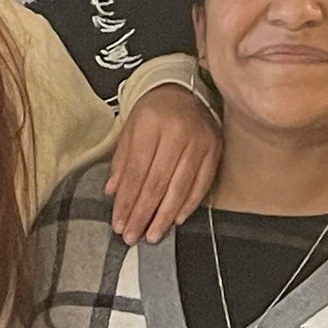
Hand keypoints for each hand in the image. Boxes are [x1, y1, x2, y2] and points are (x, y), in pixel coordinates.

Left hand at [107, 85, 220, 245]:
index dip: (126, 201)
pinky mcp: (215, 151)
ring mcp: (199, 142)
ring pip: (179, 188)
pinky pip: (201, 185)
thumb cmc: (153, 113)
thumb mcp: (130, 129)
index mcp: (150, 124)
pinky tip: (175, 220)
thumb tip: (113, 193)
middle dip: (142, 214)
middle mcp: (177, 133)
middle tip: (132, 236)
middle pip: (156, 183)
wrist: (185, 91)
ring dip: (164, 216)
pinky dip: (187, 205)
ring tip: (152, 235)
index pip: (135, 172)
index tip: (118, 223)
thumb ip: (121, 161)